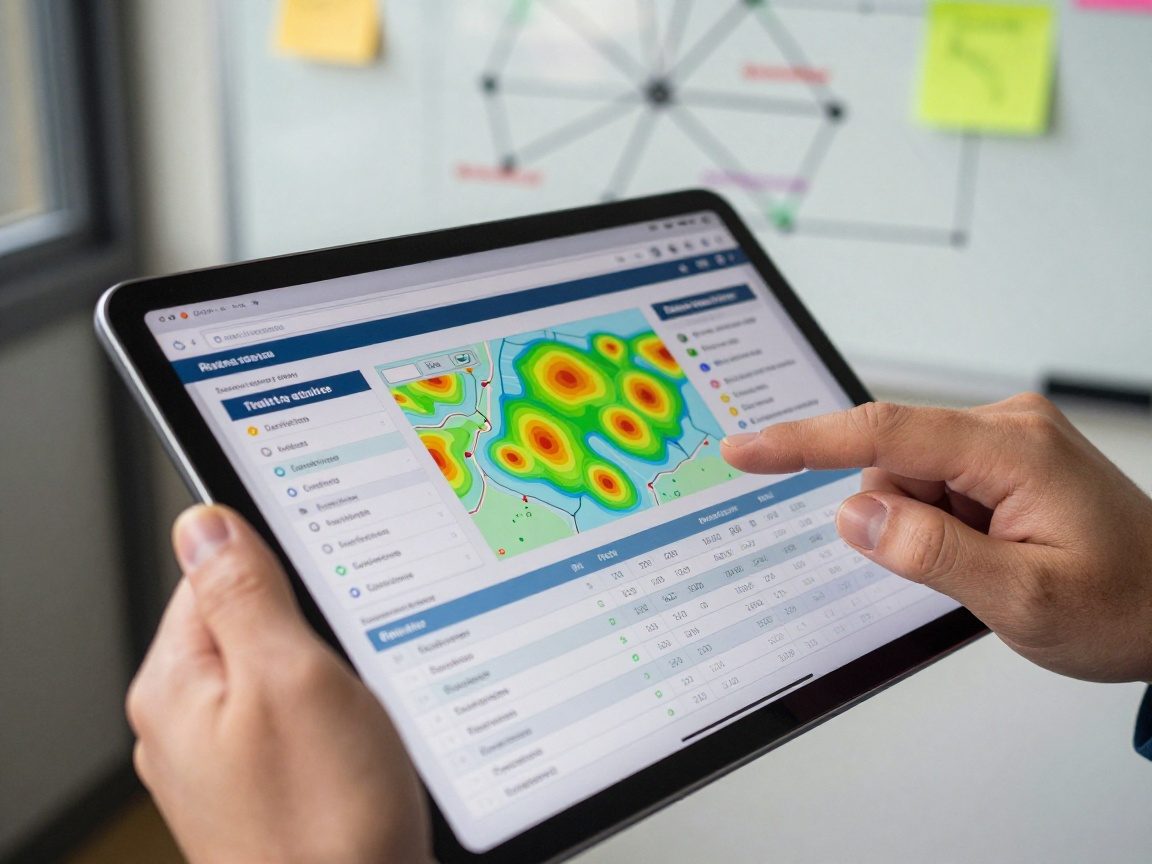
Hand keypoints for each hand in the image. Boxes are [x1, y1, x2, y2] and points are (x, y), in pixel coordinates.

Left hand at [127, 505, 432, 863]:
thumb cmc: (322, 820)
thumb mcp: (290, 678)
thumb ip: (244, 593)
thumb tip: (206, 522)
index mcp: (177, 686)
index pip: (214, 572)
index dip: (282, 563)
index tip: (328, 587)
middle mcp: (190, 722)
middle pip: (254, 620)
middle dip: (313, 624)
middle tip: (353, 659)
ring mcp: (230, 756)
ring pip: (286, 669)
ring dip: (332, 671)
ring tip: (363, 707)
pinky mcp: (271, 781)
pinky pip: (302, 715)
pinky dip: (338, 713)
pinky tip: (364, 740)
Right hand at [721, 394, 1151, 682]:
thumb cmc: (1127, 604)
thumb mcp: (1024, 601)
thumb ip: (930, 555)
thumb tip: (854, 516)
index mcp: (1011, 449)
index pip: (883, 433)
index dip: (803, 443)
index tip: (745, 450)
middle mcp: (1006, 427)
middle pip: (893, 463)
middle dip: (901, 523)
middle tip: (965, 572)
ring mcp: (1005, 440)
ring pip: (908, 479)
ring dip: (925, 529)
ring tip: (991, 564)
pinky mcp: (1002, 458)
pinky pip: (933, 486)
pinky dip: (940, 524)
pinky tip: (989, 550)